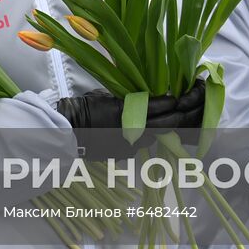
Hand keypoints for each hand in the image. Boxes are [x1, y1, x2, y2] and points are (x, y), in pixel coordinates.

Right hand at [55, 82, 206, 130]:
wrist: (70, 130)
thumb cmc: (85, 108)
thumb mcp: (106, 96)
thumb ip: (125, 98)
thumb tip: (140, 95)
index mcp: (126, 111)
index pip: (155, 107)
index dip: (168, 103)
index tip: (175, 100)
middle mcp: (130, 129)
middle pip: (160, 126)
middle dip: (172, 119)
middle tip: (178, 112)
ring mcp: (128, 143)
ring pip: (151, 137)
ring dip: (158, 130)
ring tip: (163, 121)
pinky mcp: (123, 153)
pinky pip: (139, 144)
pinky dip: (142, 138)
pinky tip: (141, 132)